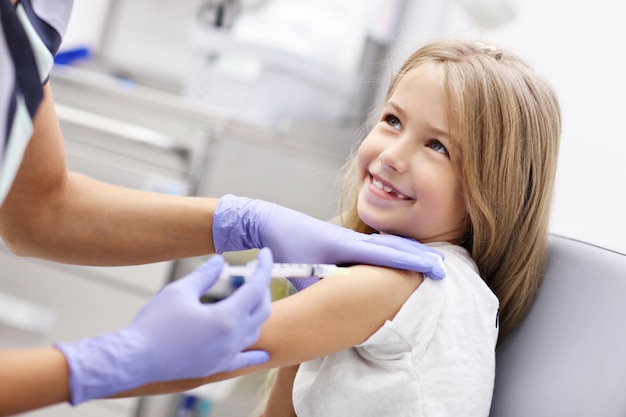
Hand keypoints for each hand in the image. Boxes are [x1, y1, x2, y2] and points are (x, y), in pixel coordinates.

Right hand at [55, 248, 272, 404]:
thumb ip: (205, 275)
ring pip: (255, 331)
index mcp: (227, 318)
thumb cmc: (155, 323)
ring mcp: (226, 355)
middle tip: (254, 272)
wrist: (135, 358)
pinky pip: (244, 360)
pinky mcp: (216, 366)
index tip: (266, 254)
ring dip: (257, 311)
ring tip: (250, 296)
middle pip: (261, 309)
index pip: (256, 287)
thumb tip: (220, 261)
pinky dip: (255, 354)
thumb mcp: (180, 291)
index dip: (264, 268)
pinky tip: (264, 353)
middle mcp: (232, 339)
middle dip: (262, 287)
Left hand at [212, 195, 445, 280]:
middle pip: (392, 245)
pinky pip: (372, 244)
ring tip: (427, 262)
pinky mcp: (341, 238)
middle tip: (441, 266)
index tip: (435, 266)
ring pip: (384, 243)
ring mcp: (347, 237)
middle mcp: (351, 238)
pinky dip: (390, 249)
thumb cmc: (284, 248)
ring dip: (406, 251)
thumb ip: (321, 289)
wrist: (270, 222)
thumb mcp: (302, 273)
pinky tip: (396, 256)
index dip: (412, 261)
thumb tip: (338, 306)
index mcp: (344, 245)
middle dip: (417, 255)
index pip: (386, 254)